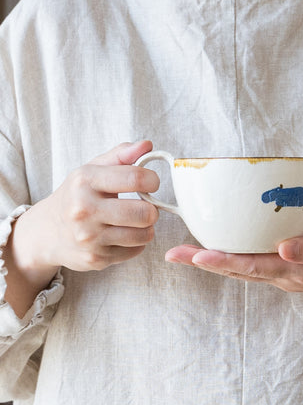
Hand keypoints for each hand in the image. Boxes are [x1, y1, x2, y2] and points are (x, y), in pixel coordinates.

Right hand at [19, 140, 159, 271]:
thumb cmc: (77, 196)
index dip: (152, 180)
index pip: (136, 178)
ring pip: (144, 234)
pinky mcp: (96, 259)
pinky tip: (122, 235)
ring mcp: (90, 238)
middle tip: (143, 206)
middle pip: (145, 213)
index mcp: (85, 181)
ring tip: (134, 221)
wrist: (47, 232)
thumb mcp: (92, 169)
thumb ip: (121, 155)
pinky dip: (135, 243)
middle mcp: (85, 210)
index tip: (151, 183)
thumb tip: (147, 145)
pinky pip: (136, 250)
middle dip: (151, 209)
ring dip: (146, 228)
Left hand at [165, 232, 302, 317]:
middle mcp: (285, 277)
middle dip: (206, 262)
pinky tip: (221, 252)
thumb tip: (283, 248)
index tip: (196, 254)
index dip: (224, 260)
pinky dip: (233, 261)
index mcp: (297, 271)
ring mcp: (285, 278)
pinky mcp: (288, 273)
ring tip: (187, 254)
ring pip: (243, 271)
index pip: (253, 265)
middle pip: (239, 270)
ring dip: (214, 263)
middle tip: (174, 254)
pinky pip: (254, 268)